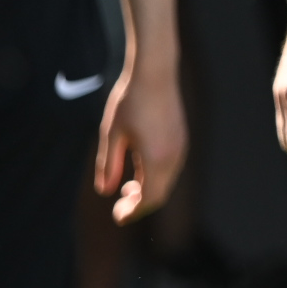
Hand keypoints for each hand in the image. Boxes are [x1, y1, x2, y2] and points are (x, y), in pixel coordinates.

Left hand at [96, 52, 188, 223]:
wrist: (155, 71)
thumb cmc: (130, 100)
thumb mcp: (112, 133)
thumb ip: (109, 164)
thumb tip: (105, 191)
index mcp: (156, 158)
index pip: (148, 199)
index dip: (133, 212)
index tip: (118, 217)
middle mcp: (173, 156)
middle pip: (159, 194)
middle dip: (140, 204)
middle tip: (120, 206)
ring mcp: (181, 147)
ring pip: (167, 182)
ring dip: (149, 190)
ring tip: (127, 188)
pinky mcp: (181, 138)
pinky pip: (171, 168)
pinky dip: (156, 177)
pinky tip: (140, 168)